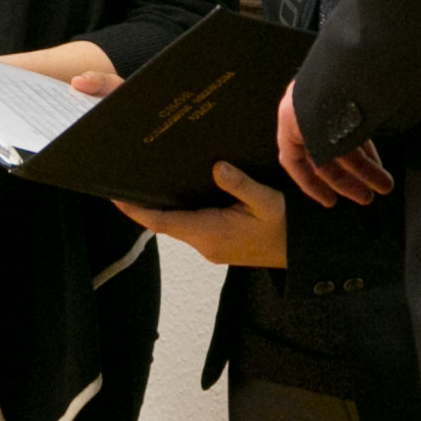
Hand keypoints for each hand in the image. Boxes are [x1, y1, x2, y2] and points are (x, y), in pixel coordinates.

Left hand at [121, 162, 293, 267]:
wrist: (305, 253)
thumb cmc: (287, 228)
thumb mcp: (267, 201)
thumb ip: (241, 185)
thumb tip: (217, 167)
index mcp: (210, 234)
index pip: (162, 222)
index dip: (136, 211)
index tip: (115, 196)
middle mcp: (205, 243)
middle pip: (166, 223)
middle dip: (145, 205)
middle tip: (128, 178)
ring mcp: (211, 246)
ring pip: (178, 224)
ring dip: (163, 207)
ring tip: (148, 180)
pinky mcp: (219, 244)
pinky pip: (192, 226)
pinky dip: (181, 211)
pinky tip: (181, 192)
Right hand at [277, 85, 393, 206]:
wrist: (349, 63)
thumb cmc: (327, 101)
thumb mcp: (318, 134)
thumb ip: (322, 154)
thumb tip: (336, 173)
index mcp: (291, 122)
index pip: (294, 162)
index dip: (310, 184)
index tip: (330, 202)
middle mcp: (307, 116)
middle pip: (326, 157)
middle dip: (348, 180)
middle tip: (368, 198)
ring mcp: (330, 109)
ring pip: (345, 146)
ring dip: (365, 168)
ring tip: (385, 186)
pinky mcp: (350, 103)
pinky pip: (356, 132)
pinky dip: (366, 150)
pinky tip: (379, 164)